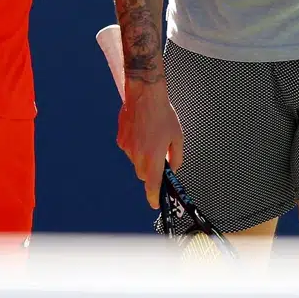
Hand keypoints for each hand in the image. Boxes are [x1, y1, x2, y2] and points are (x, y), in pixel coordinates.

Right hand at [116, 80, 183, 208]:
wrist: (144, 94)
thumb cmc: (163, 114)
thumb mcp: (177, 136)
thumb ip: (176, 157)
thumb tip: (172, 168)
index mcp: (154, 156)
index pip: (152, 185)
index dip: (153, 197)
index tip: (155, 203)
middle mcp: (138, 155)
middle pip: (144, 174)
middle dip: (151, 171)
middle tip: (159, 157)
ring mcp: (127, 147)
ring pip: (135, 161)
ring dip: (143, 157)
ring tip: (150, 137)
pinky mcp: (121, 139)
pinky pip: (129, 150)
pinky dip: (135, 146)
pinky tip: (141, 131)